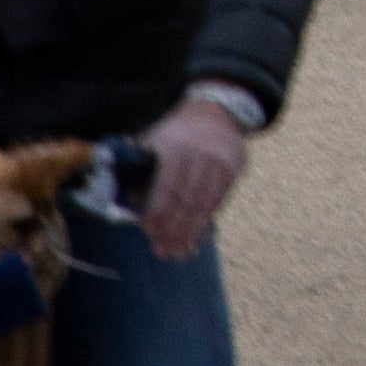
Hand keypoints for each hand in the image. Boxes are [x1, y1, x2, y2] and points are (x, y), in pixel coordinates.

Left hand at [131, 94, 250, 260]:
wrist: (214, 113)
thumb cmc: (173, 136)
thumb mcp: (151, 143)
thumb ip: (138, 170)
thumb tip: (130, 202)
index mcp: (174, 146)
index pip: (167, 184)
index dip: (158, 210)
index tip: (149, 231)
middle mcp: (200, 152)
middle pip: (186, 198)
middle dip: (173, 229)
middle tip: (162, 252)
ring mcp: (220, 160)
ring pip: (204, 203)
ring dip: (189, 231)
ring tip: (177, 252)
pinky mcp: (235, 167)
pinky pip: (219, 200)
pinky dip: (205, 221)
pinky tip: (194, 237)